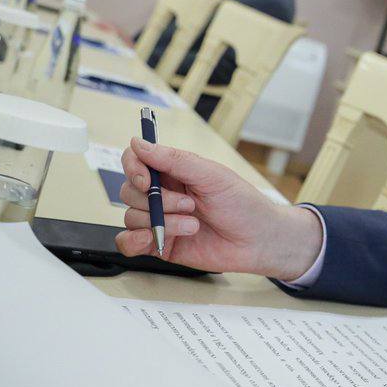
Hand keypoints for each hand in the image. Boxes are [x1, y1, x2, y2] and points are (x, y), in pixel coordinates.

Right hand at [115, 138, 321, 280]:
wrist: (259, 241)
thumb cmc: (243, 205)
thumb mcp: (212, 176)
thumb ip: (174, 160)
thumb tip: (138, 142)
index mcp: (175, 172)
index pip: (136, 161)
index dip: (133, 169)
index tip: (147, 181)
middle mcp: (164, 194)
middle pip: (130, 191)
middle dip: (158, 201)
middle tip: (190, 206)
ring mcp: (161, 220)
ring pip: (131, 217)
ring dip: (161, 222)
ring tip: (193, 226)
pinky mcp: (160, 244)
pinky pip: (128, 242)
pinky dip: (134, 241)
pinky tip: (154, 239)